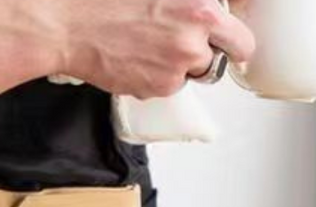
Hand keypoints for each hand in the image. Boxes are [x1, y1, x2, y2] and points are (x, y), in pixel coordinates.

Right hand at [42, 0, 255, 98]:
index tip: (231, 44)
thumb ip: (193, 2)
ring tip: (149, 46)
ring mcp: (174, 70)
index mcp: (201, 9)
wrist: (72, 27)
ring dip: (177, 65)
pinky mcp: (155, 89)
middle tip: (182, 45)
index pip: (242, 39)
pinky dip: (155, 76)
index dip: (235, 42)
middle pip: (218, 62)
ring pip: (189, 74)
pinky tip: (136, 58)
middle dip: (206, 55)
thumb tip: (214, 11)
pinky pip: (166, 86)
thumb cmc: (108, 1)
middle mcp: (193, 42)